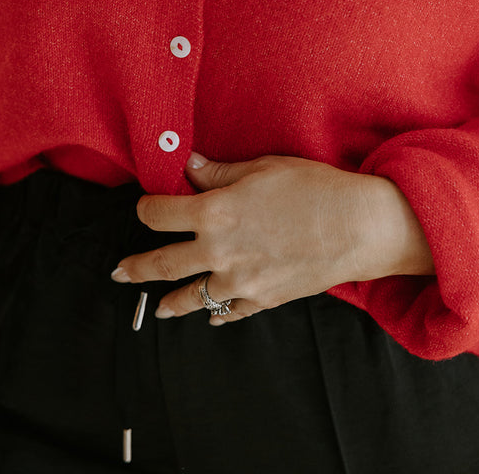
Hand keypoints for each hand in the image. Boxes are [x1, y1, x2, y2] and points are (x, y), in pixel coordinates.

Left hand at [113, 153, 433, 324]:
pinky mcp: (262, 299)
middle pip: (161, 263)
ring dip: (168, 302)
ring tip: (156, 307)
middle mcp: (218, 250)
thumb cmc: (314, 188)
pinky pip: (229, 311)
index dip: (147, 208)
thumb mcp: (263, 167)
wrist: (359, 227)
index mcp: (215, 212)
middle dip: (136, 266)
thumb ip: (219, 173)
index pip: (159, 214)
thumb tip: (189, 165)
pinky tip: (210, 314)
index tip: (144, 206)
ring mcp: (239, 281)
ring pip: (190, 297)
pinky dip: (216, 313)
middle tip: (119, 271)